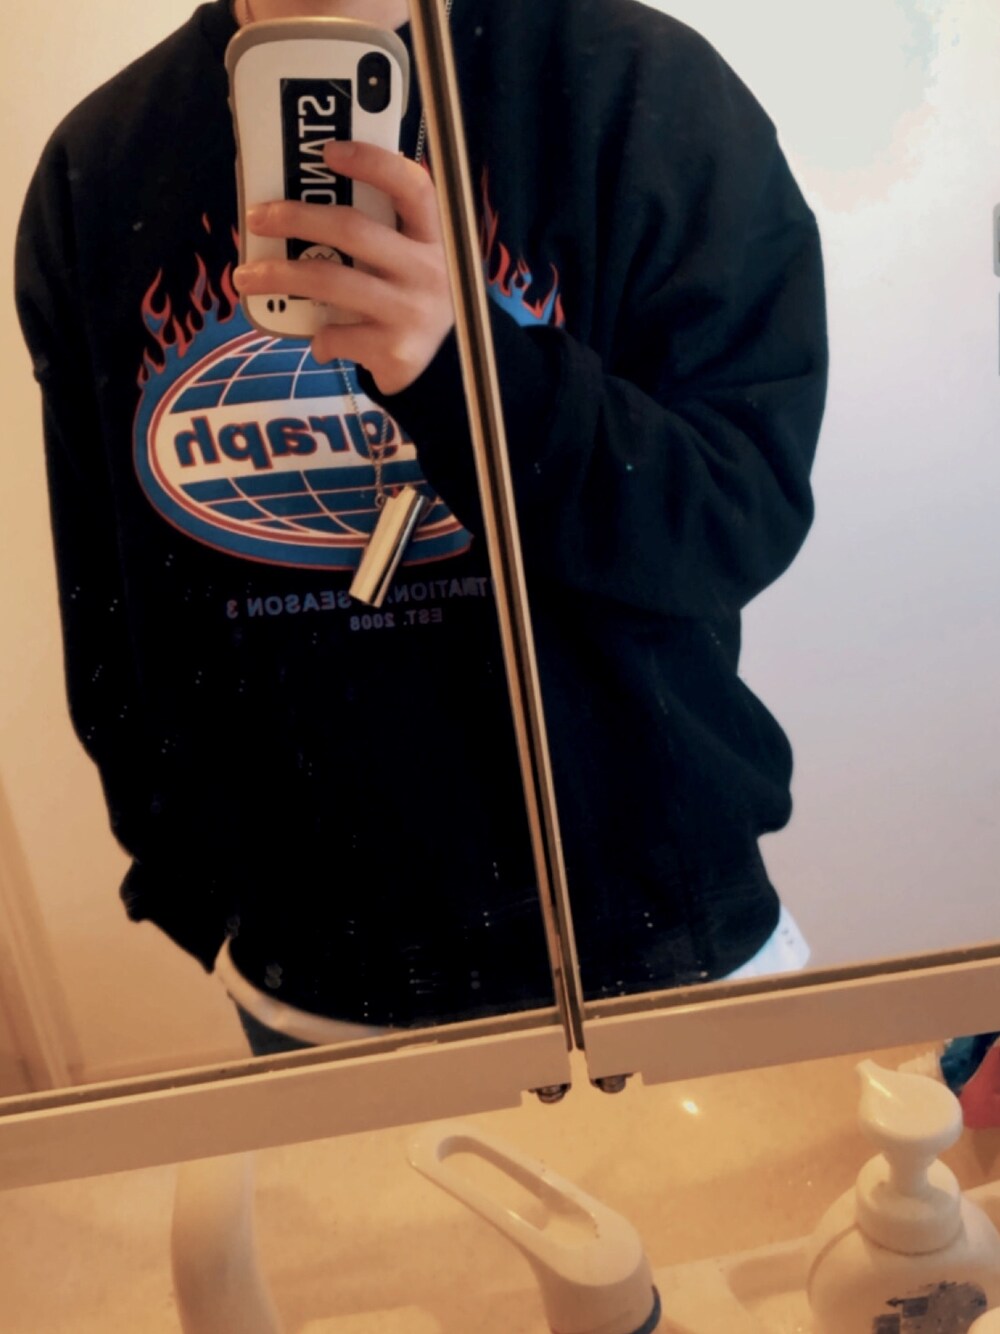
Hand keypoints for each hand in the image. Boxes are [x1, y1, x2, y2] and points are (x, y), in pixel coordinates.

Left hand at [233, 140, 453, 395]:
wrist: (444, 370)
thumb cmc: (412, 301)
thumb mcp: (411, 262)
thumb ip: (379, 233)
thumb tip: (301, 204)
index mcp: (434, 238)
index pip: (411, 187)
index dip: (372, 162)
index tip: (328, 151)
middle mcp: (428, 271)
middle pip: (353, 230)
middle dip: (296, 218)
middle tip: (257, 218)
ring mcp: (412, 311)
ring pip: (331, 281)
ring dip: (279, 276)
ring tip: (247, 277)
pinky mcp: (395, 350)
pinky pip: (337, 335)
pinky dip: (319, 338)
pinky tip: (318, 341)